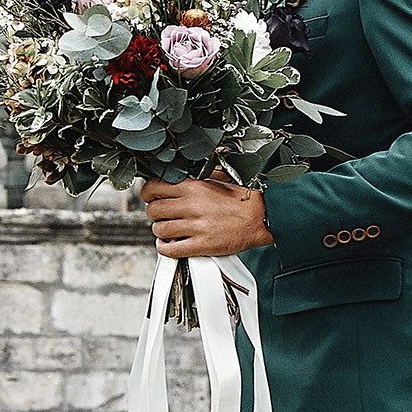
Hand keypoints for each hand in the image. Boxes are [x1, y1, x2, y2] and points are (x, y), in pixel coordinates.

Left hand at [139, 178, 274, 257]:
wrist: (263, 217)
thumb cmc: (244, 199)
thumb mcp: (221, 176)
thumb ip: (202, 170)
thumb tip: (190, 161)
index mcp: (194, 187)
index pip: (154, 187)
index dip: (148, 193)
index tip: (150, 196)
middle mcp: (192, 205)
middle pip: (153, 210)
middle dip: (153, 212)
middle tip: (161, 214)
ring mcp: (196, 226)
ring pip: (159, 229)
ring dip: (160, 230)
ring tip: (167, 229)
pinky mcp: (201, 245)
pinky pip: (170, 249)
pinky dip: (164, 248)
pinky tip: (168, 243)